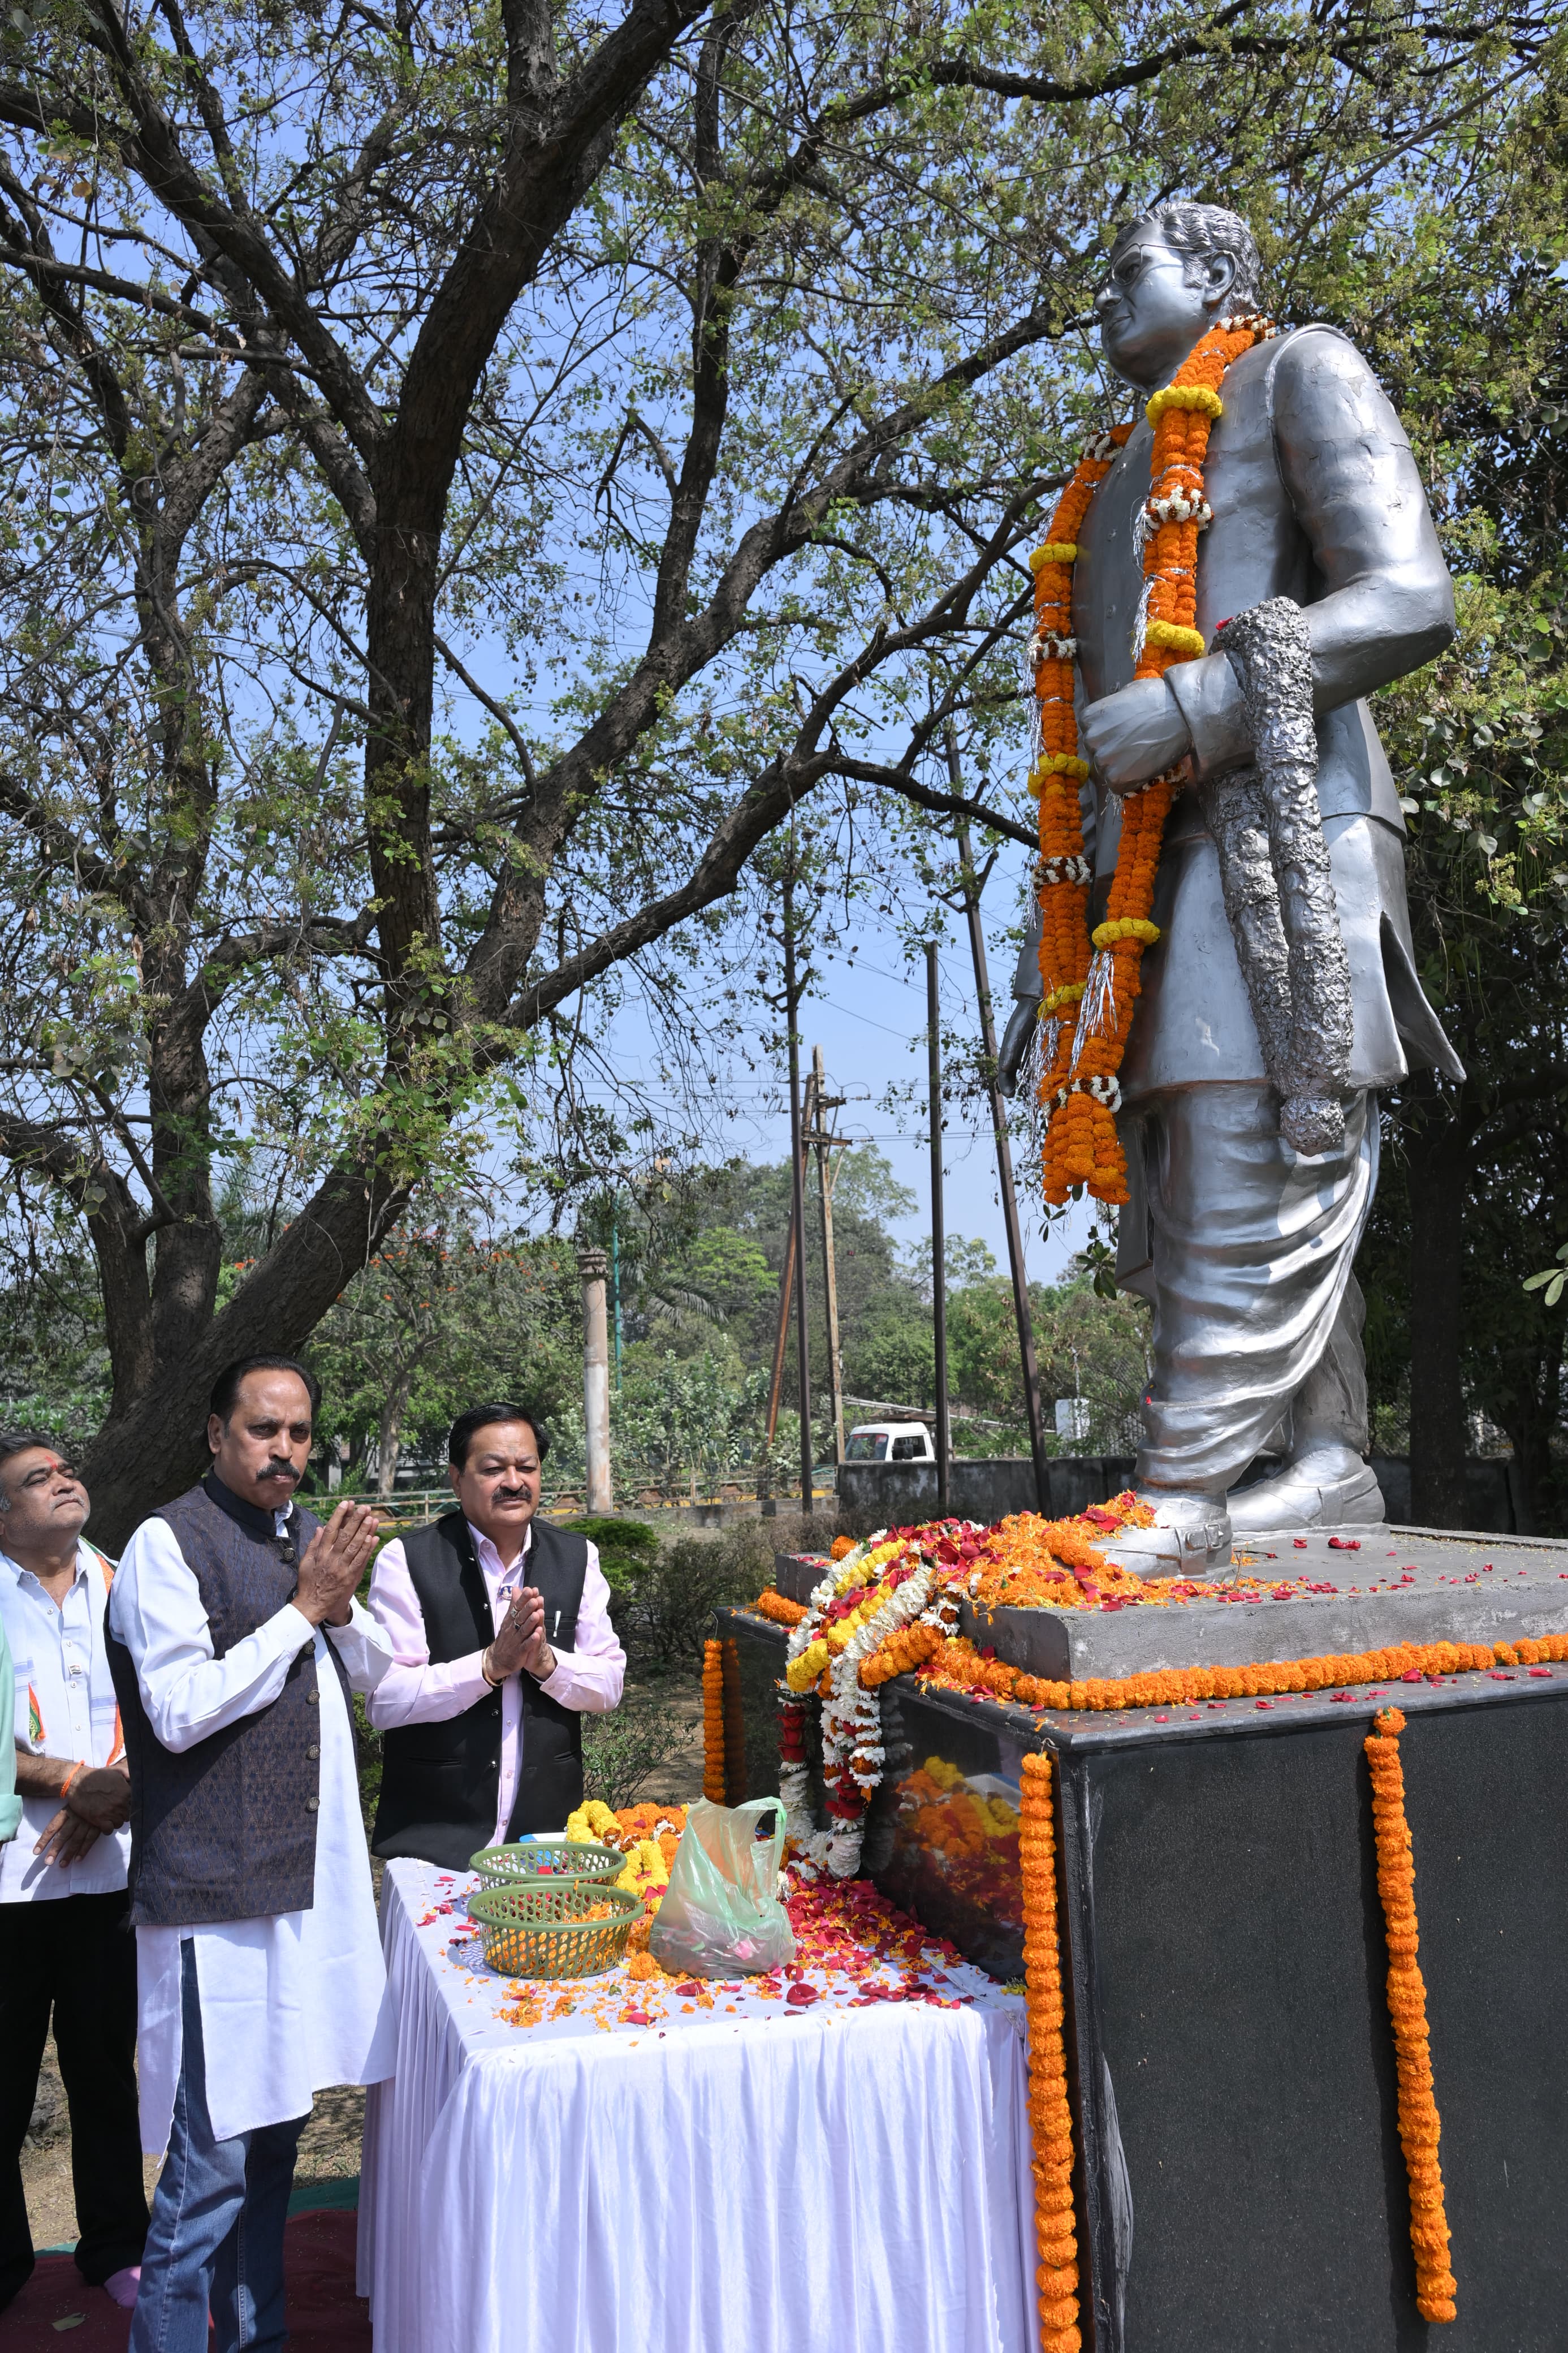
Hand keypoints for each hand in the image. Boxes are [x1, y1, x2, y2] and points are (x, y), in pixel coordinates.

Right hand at [64, 1763, 130, 1833]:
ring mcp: (110, 1812)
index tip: (126, 1805)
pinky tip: (104, 1823)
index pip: (136, 1805)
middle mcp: (121, 1803)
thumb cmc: (97, 1776)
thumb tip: (138, 1780)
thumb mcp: (117, 1771)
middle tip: (116, 1811)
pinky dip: (107, 1828)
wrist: (78, 1782)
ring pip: (119, 1823)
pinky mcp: (99, 1819)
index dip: (130, 1806)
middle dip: (123, 1814)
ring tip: (110, 1816)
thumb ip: (130, 1775)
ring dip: (115, 1821)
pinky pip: (109, 1830)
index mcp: (127, 1792)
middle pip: (128, 1815)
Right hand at [294, 1500, 380, 1626]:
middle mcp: (331, 1559)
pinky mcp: (350, 1578)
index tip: (346, 1503)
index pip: (330, 1530)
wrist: (312, 1605)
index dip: (339, 1515)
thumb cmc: (308, 1583)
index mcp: (319, 1553)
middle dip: (356, 1520)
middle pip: (346, 1535)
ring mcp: (341, 1568)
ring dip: (364, 1531)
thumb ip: (313, 1544)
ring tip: (372, 1518)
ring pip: (355, 1546)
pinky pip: (360, 1561)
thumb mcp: (305, 1563)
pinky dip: (367, 1549)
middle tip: (364, 1507)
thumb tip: (319, 1527)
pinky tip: (373, 1538)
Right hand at [484, 1585, 544, 1682]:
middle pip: (520, 1617)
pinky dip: (531, 1640)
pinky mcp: (520, 1652)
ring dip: (530, 1622)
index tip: (531, 1590)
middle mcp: (512, 1629)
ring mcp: (516, 1641)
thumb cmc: (506, 1637)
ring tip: (538, 1614)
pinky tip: (538, 1634)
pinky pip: (526, 1645)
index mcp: (510, 1621)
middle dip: (528, 1608)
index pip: (516, 1608)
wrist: (498, 1660)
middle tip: (535, 1599)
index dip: (524, 1599)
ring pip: (523, 1630)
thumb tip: (516, 1588)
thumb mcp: (508, 1620)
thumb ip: (514, 1604)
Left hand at [1080, 677, 1191, 790]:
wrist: (1181, 716)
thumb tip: (1114, 718)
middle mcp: (1090, 739)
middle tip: (1135, 746)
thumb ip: (1113, 710)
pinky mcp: (1115, 778)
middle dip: (1113, 752)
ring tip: (1142, 755)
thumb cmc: (1158, 699)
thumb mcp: (1127, 694)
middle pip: (1097, 753)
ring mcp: (1102, 760)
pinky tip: (1143, 767)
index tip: (1125, 733)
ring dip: (1121, 767)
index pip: (1091, 733)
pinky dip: (1130, 781)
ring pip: (1105, 770)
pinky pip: (1116, 786)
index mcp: (1088, 718)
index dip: (1109, 736)